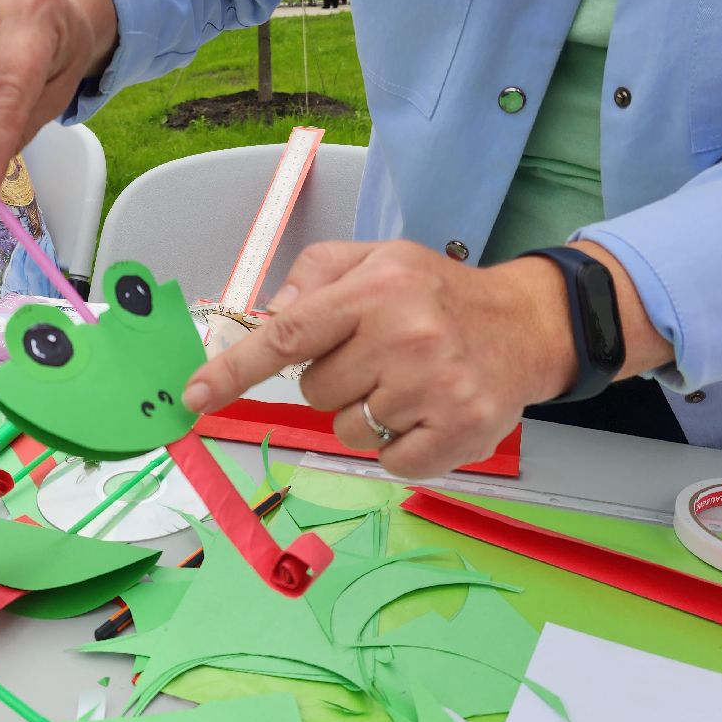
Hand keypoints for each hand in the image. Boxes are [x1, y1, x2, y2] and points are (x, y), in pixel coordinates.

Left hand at [180, 240, 582, 479]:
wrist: (528, 325)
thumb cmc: (439, 294)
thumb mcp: (378, 259)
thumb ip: (316, 275)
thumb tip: (268, 314)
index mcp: (376, 289)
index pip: (288, 335)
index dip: (234, 369)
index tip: (193, 396)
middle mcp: (405, 335)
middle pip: (313, 391)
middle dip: (335, 380)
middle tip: (381, 357)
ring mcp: (433, 387)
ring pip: (345, 430)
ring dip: (365, 414)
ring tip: (407, 383)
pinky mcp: (458, 432)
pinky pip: (387, 462)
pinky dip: (398, 446)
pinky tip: (427, 412)